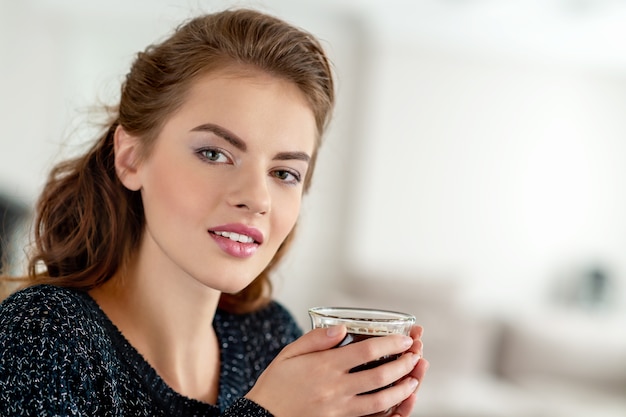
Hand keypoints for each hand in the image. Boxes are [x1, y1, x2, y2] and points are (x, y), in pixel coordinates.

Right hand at [246, 325, 426, 416]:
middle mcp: (335, 388)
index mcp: (324, 367)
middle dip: (402, 365)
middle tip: (416, 356)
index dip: (389, 343)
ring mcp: (339, 408)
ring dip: (401, 389)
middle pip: (379, 376)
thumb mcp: (290, 353)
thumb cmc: (275, 385)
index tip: (404, 338)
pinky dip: (387, 410)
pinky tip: (395, 403)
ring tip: (413, 380)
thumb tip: (341, 328)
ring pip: (380, 400)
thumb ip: (316, 339)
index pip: (366, 352)